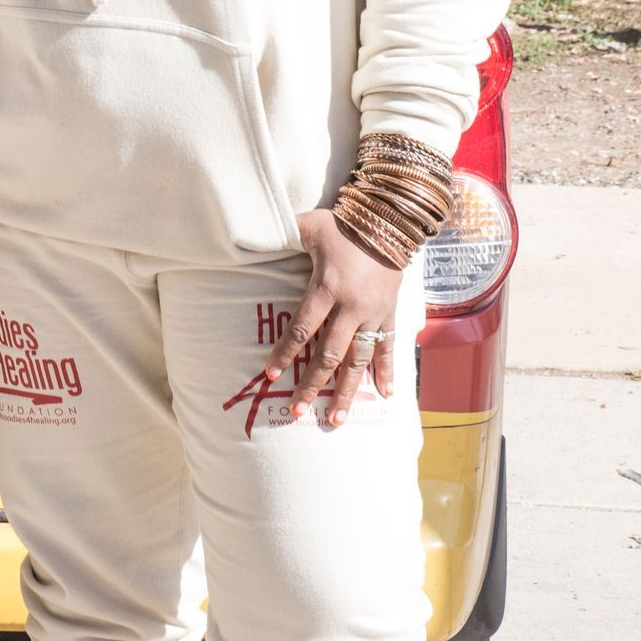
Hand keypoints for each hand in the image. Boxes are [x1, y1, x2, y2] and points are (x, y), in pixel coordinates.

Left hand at [262, 208, 404, 426]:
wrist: (389, 221)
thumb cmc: (343, 225)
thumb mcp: (310, 226)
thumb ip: (282, 233)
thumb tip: (250, 228)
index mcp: (327, 287)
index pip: (302, 327)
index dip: (285, 352)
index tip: (270, 375)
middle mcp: (351, 307)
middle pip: (329, 353)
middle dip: (312, 384)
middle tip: (298, 410)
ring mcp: (373, 313)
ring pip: (358, 360)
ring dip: (347, 391)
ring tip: (336, 419)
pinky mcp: (390, 313)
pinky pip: (388, 347)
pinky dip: (388, 371)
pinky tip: (385, 396)